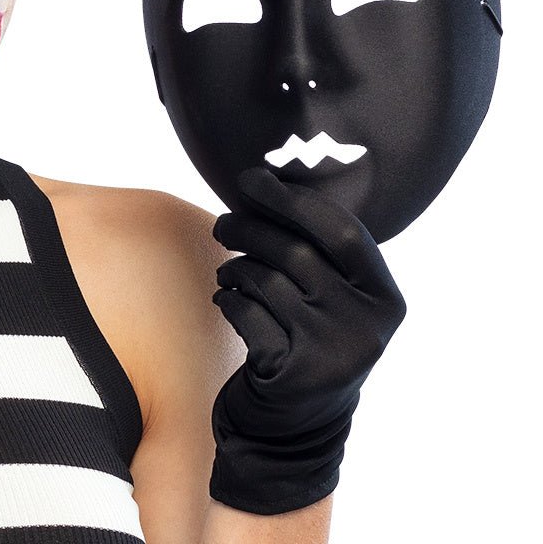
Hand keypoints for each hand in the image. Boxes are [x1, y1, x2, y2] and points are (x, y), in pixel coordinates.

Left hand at [209, 166, 406, 514]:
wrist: (298, 427)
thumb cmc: (310, 340)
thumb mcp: (333, 300)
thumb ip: (319, 251)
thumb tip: (269, 181)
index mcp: (384, 297)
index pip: (342, 230)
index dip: (292, 199)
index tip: (251, 179)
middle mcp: (368, 324)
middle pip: (295, 251)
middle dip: (249, 228)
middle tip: (222, 224)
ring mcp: (333, 352)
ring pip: (265, 280)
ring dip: (235, 269)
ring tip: (228, 273)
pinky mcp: (294, 374)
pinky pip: (246, 314)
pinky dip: (229, 301)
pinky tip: (228, 301)